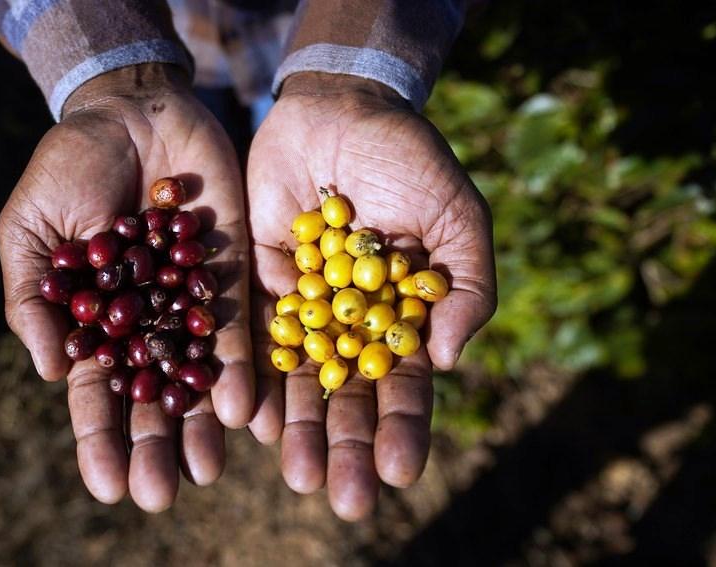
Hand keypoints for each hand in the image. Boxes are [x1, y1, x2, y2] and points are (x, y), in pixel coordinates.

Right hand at [0, 64, 253, 511]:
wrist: (129, 112)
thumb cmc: (67, 169)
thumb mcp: (30, 232)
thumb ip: (36, 300)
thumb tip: (54, 372)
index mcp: (96, 322)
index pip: (98, 392)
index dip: (100, 439)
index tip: (106, 486)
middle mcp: (147, 323)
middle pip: (152, 396)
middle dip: (155, 445)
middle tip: (159, 496)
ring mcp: (191, 301)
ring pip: (199, 374)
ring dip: (202, 423)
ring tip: (206, 471)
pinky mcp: (232, 273)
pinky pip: (238, 327)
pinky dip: (240, 368)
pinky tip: (243, 410)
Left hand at [246, 73, 495, 519]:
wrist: (340, 111)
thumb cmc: (411, 161)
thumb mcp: (458, 217)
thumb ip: (466, 287)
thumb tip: (445, 360)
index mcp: (401, 317)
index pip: (405, 385)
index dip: (404, 429)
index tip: (401, 473)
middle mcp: (349, 324)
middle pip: (348, 397)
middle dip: (347, 447)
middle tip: (345, 500)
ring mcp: (303, 307)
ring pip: (298, 378)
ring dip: (297, 427)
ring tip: (295, 473)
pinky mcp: (257, 284)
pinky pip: (253, 339)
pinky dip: (251, 377)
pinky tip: (248, 418)